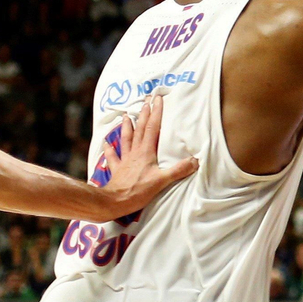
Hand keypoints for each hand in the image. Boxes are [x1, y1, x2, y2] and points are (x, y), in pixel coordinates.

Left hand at [99, 96, 197, 217]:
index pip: (152, 128)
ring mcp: (124, 160)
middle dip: (144, 114)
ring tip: (127, 116)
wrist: (113, 202)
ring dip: (127, 127)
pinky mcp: (117, 170)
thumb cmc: (137, 191)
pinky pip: (112, 157)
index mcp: (146, 152)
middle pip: (140, 129)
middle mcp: (134, 152)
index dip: (156, 113)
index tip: (158, 99)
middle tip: (146, 100)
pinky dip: (109, 149)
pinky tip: (106, 143)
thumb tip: (196, 160)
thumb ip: (178, 170)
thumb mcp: (161, 181)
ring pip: (126, 139)